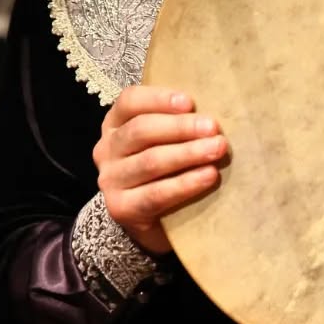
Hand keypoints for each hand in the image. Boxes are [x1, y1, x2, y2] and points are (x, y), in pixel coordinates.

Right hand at [93, 85, 227, 255]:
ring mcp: (110, 180)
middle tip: (213, 128)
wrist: (156, 224)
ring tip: (217, 149)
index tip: (189, 103)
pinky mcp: (120, 208)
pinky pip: (156, 194)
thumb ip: (178, 124)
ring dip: (188, 153)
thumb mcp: (166, 142)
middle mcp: (106, 149)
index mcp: (115, 124)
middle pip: (141, 130)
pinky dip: (185, 184)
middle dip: (181, 127)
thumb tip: (211, 113)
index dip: (159, 99)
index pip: (130, 102)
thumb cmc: (167, 173)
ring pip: (150, 161)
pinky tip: (209, 176)